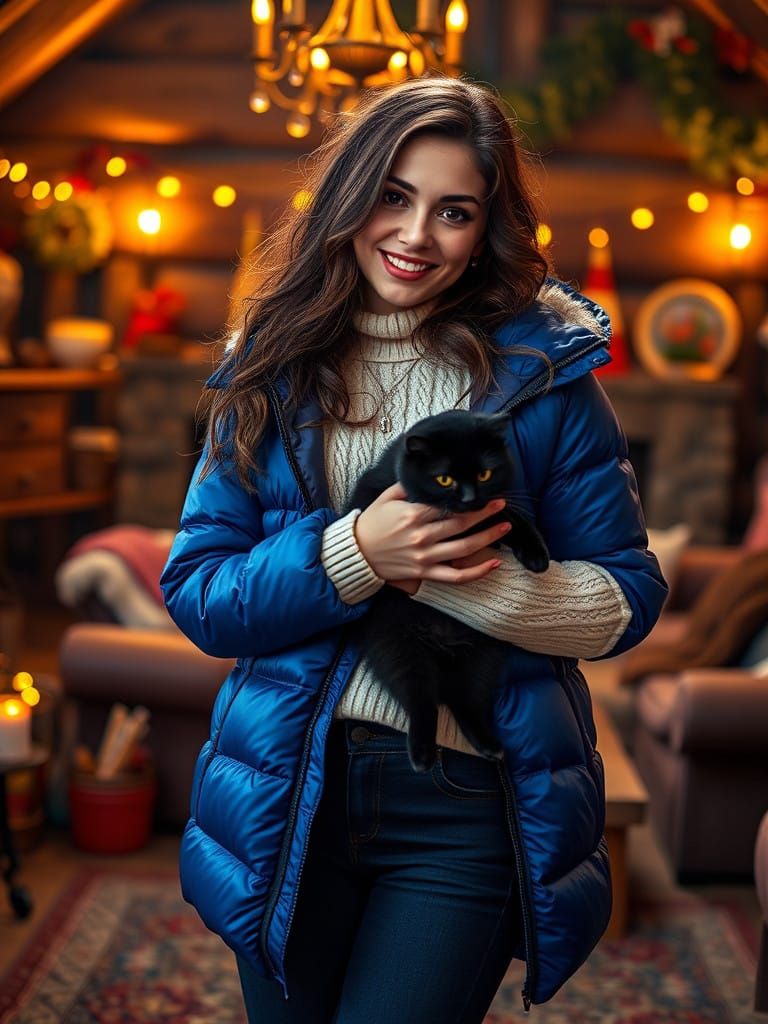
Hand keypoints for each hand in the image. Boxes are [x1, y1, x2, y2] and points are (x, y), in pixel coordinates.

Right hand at [354, 482, 509, 586]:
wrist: (356, 554)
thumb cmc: (371, 524)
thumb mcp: (386, 498)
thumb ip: (407, 486)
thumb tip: (426, 474)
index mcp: (413, 514)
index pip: (447, 504)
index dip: (467, 498)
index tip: (483, 492)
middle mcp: (422, 535)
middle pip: (461, 522)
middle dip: (485, 512)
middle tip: (502, 504)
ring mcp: (425, 556)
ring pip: (464, 548)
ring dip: (489, 537)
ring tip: (505, 527)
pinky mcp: (425, 573)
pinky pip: (455, 576)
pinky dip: (477, 572)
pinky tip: (494, 564)